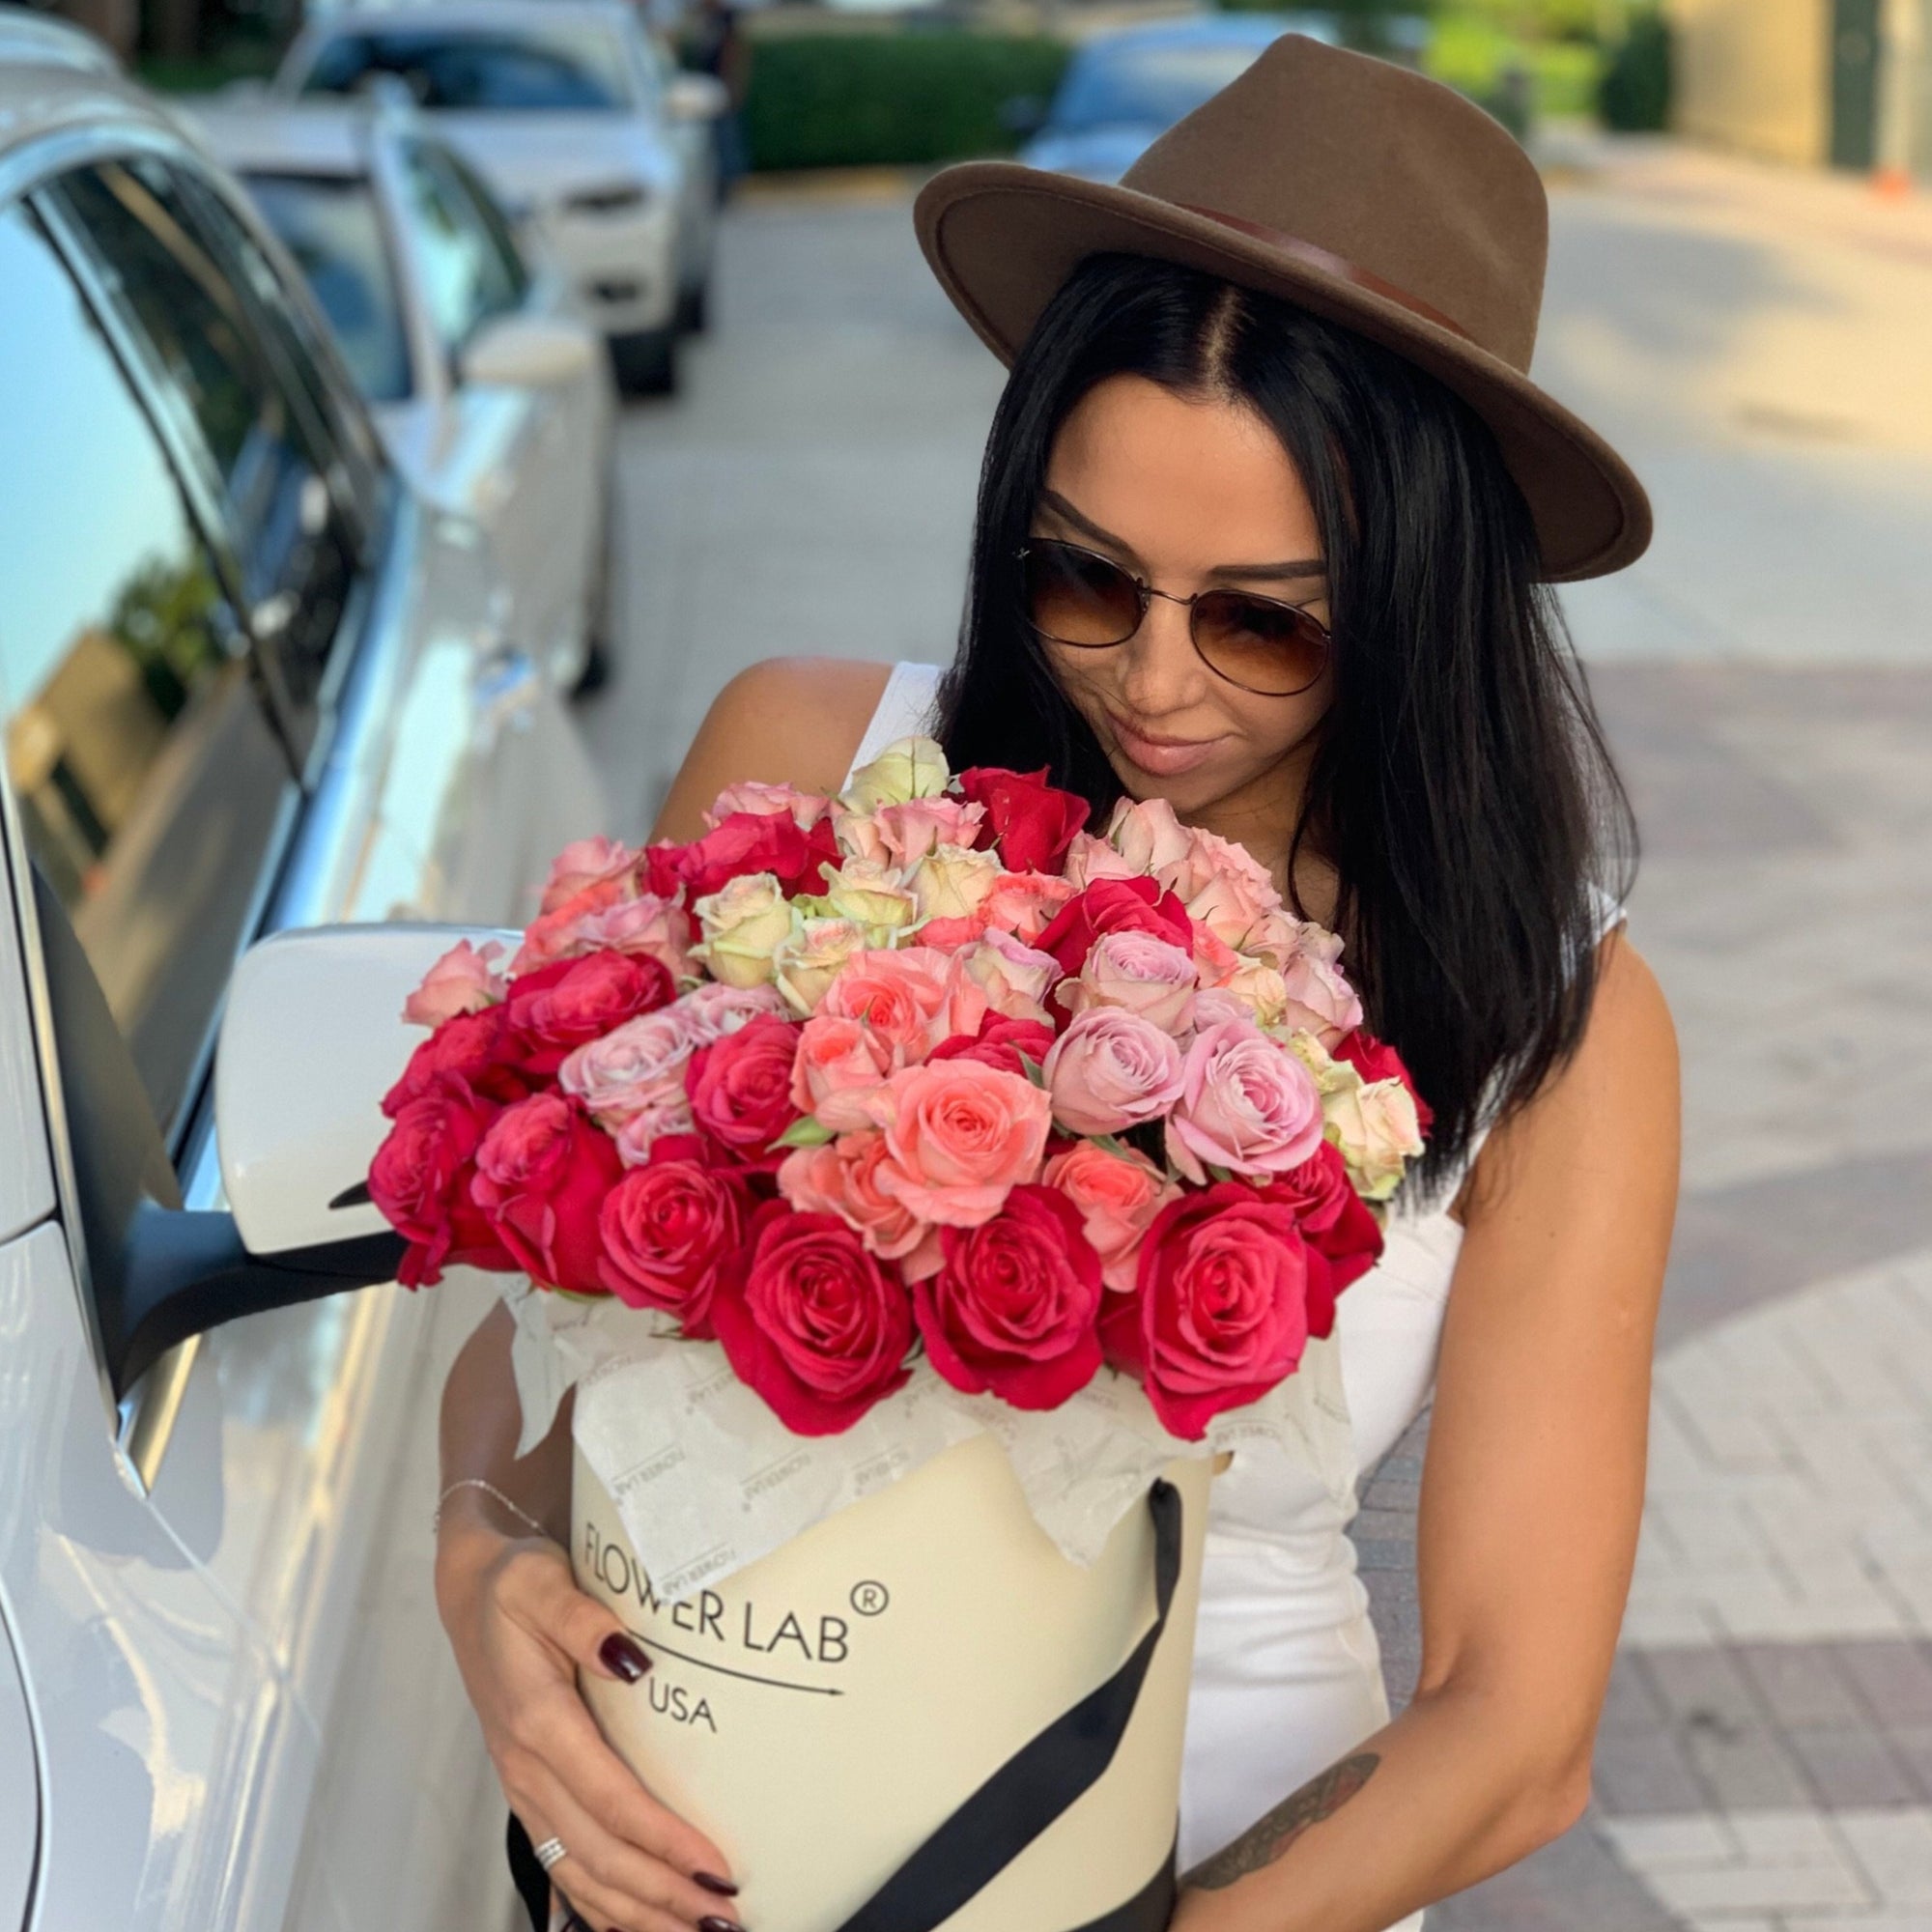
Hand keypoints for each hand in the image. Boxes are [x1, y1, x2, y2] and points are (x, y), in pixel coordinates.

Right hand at [436, 1514, 741, 1931]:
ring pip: (580, 1874)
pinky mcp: (531, 1794)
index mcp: (537, 1721)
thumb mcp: (541, 1580)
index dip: (662, 1840)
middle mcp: (527, 1768)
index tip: (714, 1866)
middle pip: (598, 1854)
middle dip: (662, 1894)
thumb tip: (632, 1657)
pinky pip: (563, 1866)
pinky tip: (639, 1926)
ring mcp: (525, 1789)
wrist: (471, 1595)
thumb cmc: (516, 1584)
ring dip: (638, 1912)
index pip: (608, 1798)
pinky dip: (601, 1907)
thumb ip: (582, 1616)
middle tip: (724, 1917)